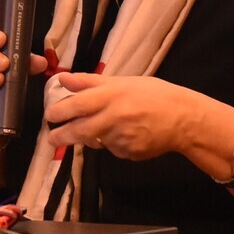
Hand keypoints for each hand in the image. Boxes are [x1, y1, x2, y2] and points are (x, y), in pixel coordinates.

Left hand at [43, 72, 202, 161]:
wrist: (184, 119)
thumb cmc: (154, 95)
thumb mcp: (123, 81)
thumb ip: (90, 82)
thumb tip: (63, 79)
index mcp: (113, 96)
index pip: (77, 105)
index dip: (59, 111)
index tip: (49, 115)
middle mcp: (115, 118)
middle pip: (79, 130)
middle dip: (62, 136)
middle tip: (52, 138)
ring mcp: (122, 138)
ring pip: (96, 141)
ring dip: (92, 136)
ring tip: (104, 125)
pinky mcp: (129, 154)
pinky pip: (112, 149)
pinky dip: (111, 143)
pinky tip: (126, 133)